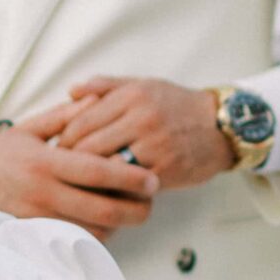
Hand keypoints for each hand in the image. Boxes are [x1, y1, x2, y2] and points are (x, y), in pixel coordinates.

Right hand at [0, 114, 158, 239]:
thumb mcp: (25, 131)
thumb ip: (63, 117)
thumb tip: (97, 100)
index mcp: (45, 162)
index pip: (96, 172)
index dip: (130, 177)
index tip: (154, 180)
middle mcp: (43, 193)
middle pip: (102, 208)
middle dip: (135, 209)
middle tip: (151, 203)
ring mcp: (39, 220)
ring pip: (93, 230)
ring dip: (119, 224)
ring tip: (132, 212)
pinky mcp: (36, 239)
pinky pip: (76, 242)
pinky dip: (97, 236)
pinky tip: (105, 224)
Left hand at [50, 77, 234, 191]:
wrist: (221, 126)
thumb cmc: (176, 106)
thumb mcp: (143, 85)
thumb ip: (106, 86)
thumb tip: (71, 91)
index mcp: (131, 96)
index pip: (80, 121)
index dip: (63, 140)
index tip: (58, 152)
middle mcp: (141, 118)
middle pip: (87, 146)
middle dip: (70, 163)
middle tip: (63, 173)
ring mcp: (154, 145)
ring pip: (105, 167)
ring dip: (90, 180)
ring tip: (80, 185)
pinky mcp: (166, 169)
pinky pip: (129, 184)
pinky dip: (115, 191)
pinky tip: (107, 194)